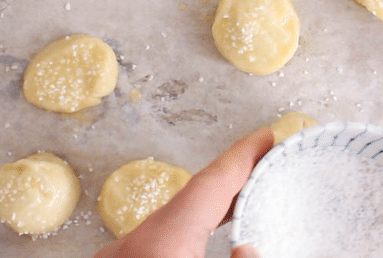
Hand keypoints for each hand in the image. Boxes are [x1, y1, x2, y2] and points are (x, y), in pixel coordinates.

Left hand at [93, 127, 272, 257]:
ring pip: (170, 221)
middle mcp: (132, 243)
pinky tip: (197, 239)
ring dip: (206, 208)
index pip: (210, 186)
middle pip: (191, 198)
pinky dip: (183, 230)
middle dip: (228, 178)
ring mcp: (119, 256)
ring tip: (240, 198)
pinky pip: (155, 239)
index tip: (264, 137)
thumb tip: (248, 249)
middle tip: (263, 161)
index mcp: (162, 242)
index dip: (241, 157)